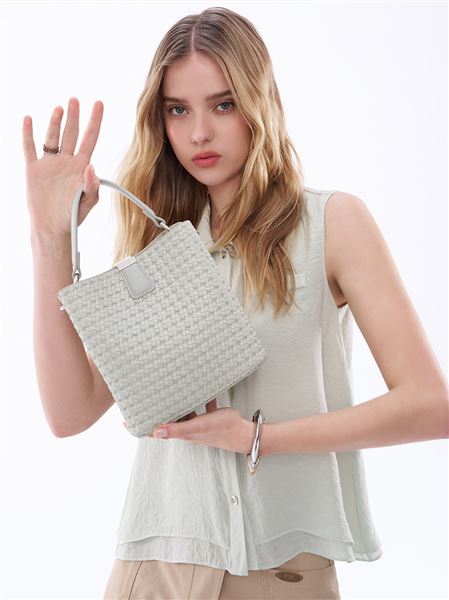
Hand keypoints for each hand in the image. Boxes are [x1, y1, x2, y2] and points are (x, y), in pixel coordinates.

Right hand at [23, 97, 102, 235]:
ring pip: (52, 137)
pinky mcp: (34, 169)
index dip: (95, 122)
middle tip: (75, 100)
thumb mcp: (88, 203)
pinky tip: (29, 120)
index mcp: (81, 167)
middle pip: (71, 134)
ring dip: (55, 122)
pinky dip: (28, 134)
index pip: (90, 139)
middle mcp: (66, 161)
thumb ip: (92, 186)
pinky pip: (30, 148)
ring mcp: (49, 164)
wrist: (52, 227)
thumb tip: (91, 167)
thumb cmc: (72, 216)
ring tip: (59, 108)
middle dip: (74, 117)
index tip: (99, 104)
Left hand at [123, 399, 253, 453]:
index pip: (157, 431)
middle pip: (169, 420)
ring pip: (185, 412)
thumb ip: (177, 429)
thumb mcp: (197, 427)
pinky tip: (203, 387)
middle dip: (159, 410)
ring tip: (172, 388)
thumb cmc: (220, 430)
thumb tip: (155, 432)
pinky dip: (201, 398)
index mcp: (183, 432)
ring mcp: (200, 423)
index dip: (142, 427)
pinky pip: (202, 406)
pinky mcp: (211, 417)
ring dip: (179, 403)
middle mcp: (189, 428)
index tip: (128, 420)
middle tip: (148, 397)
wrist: (244, 433)